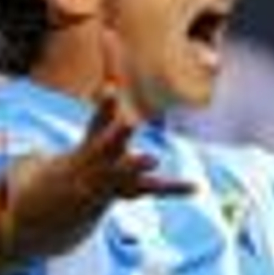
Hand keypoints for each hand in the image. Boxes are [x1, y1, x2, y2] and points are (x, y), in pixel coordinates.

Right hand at [63, 85, 194, 216]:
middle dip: (119, 133)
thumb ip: (106, 107)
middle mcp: (105, 157)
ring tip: (154, 159)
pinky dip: (177, 188)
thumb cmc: (93, 151)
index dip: (105, 104)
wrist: (76, 192)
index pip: (99, 118)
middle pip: (110, 144)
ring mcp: (117, 175)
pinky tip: (196, 187)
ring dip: (140, 163)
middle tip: (129, 122)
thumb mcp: (97, 128)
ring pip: (129, 169)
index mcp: (96, 138)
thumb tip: (110, 82)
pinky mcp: (134, 189)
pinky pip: (157, 188)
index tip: (111, 89)